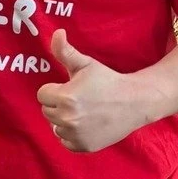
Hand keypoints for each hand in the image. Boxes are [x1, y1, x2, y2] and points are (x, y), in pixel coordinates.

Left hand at [35, 30, 150, 152]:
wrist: (134, 102)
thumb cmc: (108, 80)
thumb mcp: (85, 64)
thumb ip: (65, 51)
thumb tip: (56, 32)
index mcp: (65, 97)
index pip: (43, 95)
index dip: (56, 89)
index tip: (72, 87)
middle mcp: (68, 119)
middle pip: (47, 111)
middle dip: (59, 104)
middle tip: (80, 99)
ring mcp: (76, 135)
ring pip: (55, 127)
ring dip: (64, 120)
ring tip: (84, 111)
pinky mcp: (83, 146)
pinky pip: (65, 141)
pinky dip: (72, 135)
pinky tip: (86, 124)